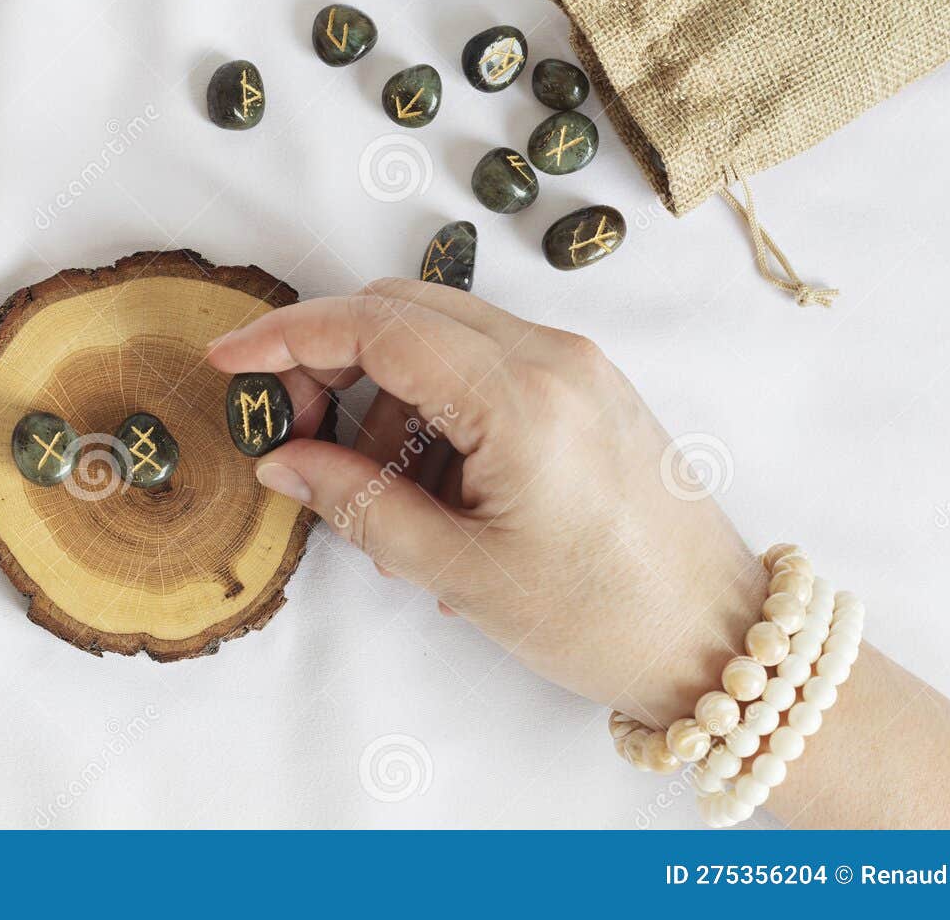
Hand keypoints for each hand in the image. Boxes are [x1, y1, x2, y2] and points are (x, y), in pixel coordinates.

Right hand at [208, 278, 764, 725]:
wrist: (718, 639)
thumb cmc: (601, 618)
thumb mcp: (461, 574)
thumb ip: (359, 505)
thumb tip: (283, 461)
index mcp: (522, 399)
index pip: (378, 328)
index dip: (289, 336)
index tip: (231, 361)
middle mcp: (553, 357)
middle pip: (404, 310)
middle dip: (329, 359)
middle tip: (292, 434)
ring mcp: (577, 365)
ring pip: (441, 335)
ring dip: (384, 394)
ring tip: (379, 496)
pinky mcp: (588, 386)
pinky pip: (485, 364)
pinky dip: (435, 405)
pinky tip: (430, 486)